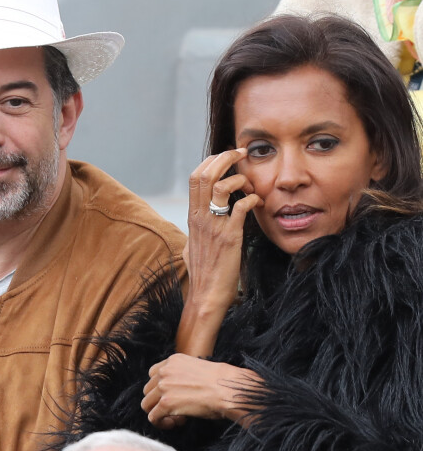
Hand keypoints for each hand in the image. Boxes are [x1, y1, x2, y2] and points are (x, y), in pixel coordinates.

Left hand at [141, 354, 260, 429]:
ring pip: (146, 404)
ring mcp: (164, 386)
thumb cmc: (218, 381)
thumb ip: (181, 373)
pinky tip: (177, 422)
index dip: (161, 388)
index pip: (153, 374)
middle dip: (159, 401)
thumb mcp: (195, 367)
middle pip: (148, 389)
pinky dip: (162, 423)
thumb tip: (177, 388)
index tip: (173, 396)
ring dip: (159, 412)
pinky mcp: (166, 403)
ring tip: (176, 417)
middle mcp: (165, 371)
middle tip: (176, 408)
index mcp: (172, 360)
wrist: (226, 388)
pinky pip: (153, 417)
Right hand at [177, 150, 262, 355]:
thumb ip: (194, 231)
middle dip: (225, 158)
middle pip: (205, 174)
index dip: (212, 161)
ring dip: (239, 178)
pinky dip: (252, 199)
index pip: (196, 177)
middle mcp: (200, 216)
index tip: (227, 156)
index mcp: (192, 215)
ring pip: (221, 186)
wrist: (206, 296)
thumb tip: (195, 224)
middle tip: (242, 154)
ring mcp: (214, 226)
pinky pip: (240, 208)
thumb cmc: (202, 273)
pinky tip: (259, 203)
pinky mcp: (229, 237)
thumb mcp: (191, 246)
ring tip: (251, 183)